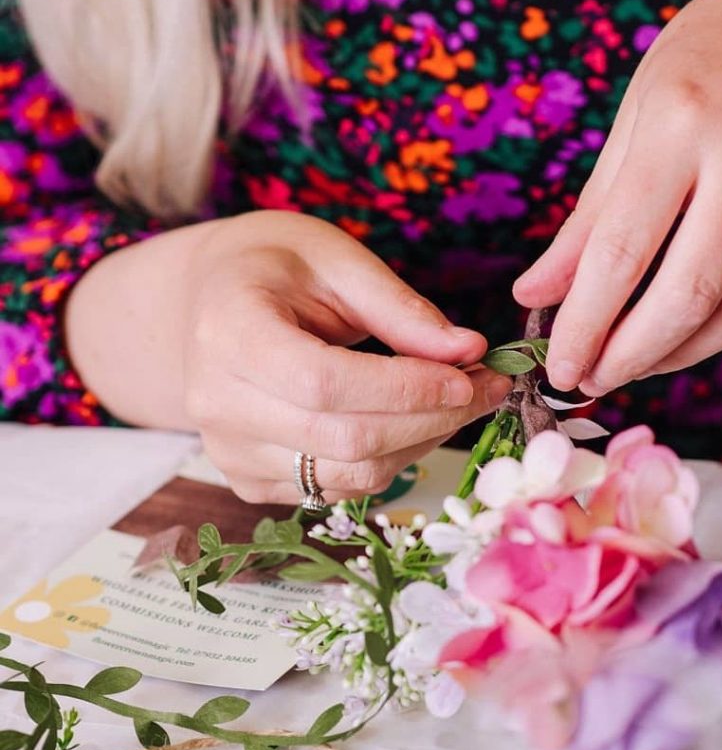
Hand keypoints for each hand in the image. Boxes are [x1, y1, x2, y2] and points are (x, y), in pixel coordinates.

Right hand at [69, 211, 510, 502]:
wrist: (206, 308)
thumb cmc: (272, 270)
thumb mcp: (334, 260)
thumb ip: (399, 308)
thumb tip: (469, 350)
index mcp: (228, 331)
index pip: (324, 382)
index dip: (405, 389)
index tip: (468, 375)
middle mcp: (217, 403)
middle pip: (345, 439)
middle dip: (432, 419)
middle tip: (487, 387)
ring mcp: (229, 452)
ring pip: (351, 476)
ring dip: (422, 444)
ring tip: (461, 403)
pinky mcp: (249, 481)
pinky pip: (338, 489)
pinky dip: (392, 461)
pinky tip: (415, 423)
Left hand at [513, 0, 721, 395]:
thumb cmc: (714, 65)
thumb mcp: (638, 118)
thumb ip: (589, 218)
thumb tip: (535, 297)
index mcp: (684, 122)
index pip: (620, 255)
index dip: (584, 327)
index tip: (560, 367)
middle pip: (688, 297)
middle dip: (631, 357)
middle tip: (594, 381)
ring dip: (685, 355)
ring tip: (642, 361)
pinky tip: (706, 332)